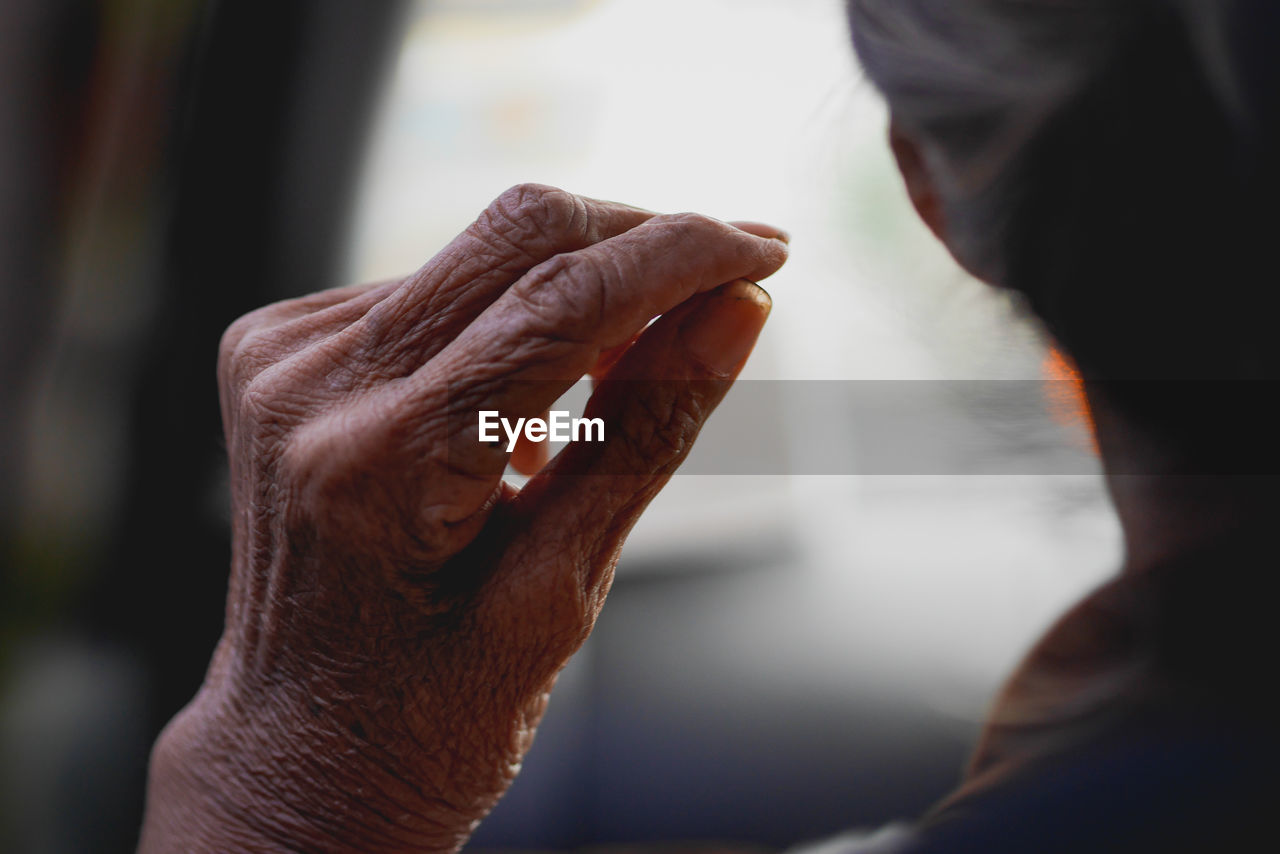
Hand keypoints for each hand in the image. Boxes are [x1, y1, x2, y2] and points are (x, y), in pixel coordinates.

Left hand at [138, 184, 787, 852]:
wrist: (299, 746)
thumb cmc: (431, 707)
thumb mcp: (562, 588)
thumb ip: (646, 434)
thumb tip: (737, 309)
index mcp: (384, 467)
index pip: (563, 302)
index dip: (681, 256)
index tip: (766, 250)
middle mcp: (312, 388)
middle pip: (515, 236)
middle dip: (640, 239)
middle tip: (730, 277)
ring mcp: (281, 360)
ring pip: (476, 254)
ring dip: (577, 288)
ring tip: (626, 371)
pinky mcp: (276, 349)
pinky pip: (429, 289)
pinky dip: (505, 319)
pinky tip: (527, 401)